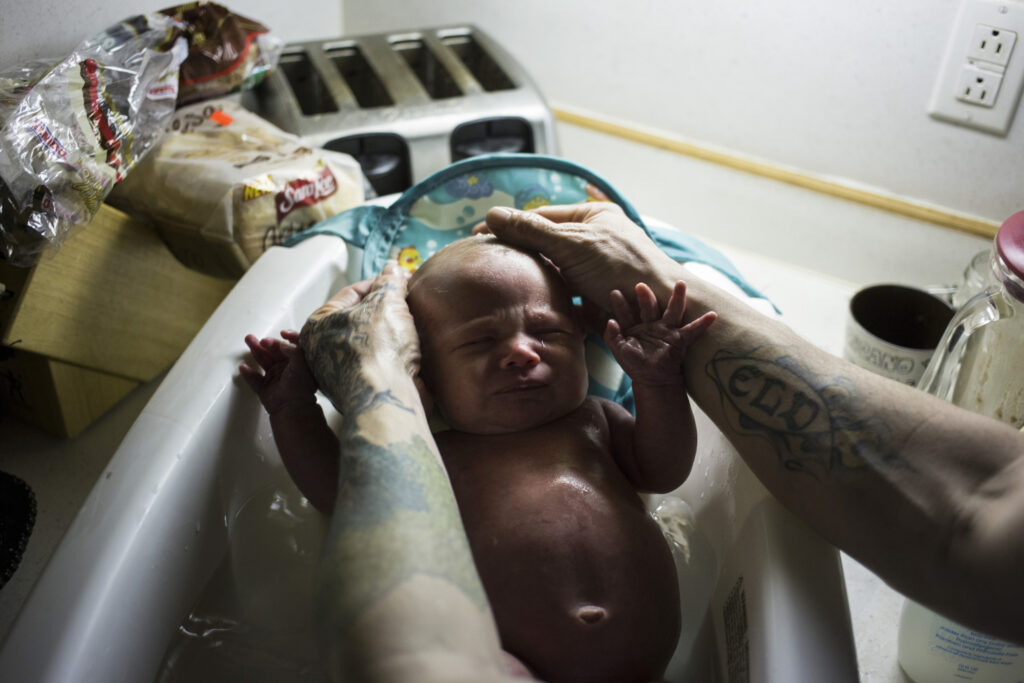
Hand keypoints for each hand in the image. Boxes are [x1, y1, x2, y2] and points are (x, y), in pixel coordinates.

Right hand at [240, 330, 318, 412]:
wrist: (292, 407)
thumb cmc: (300, 386)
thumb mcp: (301, 363)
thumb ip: (293, 350)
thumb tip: (283, 342)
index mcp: (298, 363)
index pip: (293, 347)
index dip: (289, 338)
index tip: (284, 333)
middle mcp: (286, 368)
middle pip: (275, 351)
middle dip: (267, 343)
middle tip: (262, 340)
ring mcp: (275, 378)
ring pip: (263, 361)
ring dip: (256, 351)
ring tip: (249, 340)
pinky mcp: (265, 388)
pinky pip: (255, 379)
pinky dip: (249, 373)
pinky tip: (243, 367)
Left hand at [300, 263, 424, 413]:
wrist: (386, 398)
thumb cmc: (377, 348)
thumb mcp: (387, 301)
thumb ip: (391, 281)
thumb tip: (393, 269)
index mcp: (318, 324)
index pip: (353, 293)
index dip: (382, 284)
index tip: (401, 281)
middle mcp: (323, 350)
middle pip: (361, 319)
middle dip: (387, 310)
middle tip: (408, 303)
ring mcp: (341, 374)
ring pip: (372, 343)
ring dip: (392, 335)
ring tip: (411, 329)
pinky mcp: (360, 391)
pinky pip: (379, 365)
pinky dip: (393, 356)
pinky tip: (408, 353)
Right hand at [477, 203, 681, 310]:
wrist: (657, 312)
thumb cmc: (622, 268)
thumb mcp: (572, 244)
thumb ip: (531, 231)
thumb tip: (492, 214)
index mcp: (594, 216)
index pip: (542, 216)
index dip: (510, 224)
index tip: (478, 232)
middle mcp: (595, 239)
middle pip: (547, 243)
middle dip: (520, 251)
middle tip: (486, 258)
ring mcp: (596, 269)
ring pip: (554, 270)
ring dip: (533, 277)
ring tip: (501, 281)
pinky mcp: (596, 296)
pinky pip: (565, 294)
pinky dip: (548, 297)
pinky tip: (527, 300)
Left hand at [604, 281, 715, 384]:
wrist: (653, 379)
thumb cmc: (635, 363)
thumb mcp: (619, 351)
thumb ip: (612, 337)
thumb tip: (610, 321)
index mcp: (635, 326)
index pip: (626, 314)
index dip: (620, 305)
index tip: (614, 293)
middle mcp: (651, 324)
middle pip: (649, 307)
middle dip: (646, 297)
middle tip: (640, 286)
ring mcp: (665, 330)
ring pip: (672, 311)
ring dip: (677, 298)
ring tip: (681, 284)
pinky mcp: (678, 339)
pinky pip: (692, 330)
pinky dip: (702, 323)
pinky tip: (712, 315)